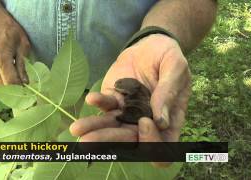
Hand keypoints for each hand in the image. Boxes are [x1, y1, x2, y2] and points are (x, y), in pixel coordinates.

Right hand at [0, 8, 29, 84]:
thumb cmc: (11, 30)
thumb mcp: (23, 45)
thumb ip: (22, 65)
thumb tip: (25, 82)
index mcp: (1, 57)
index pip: (11, 81)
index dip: (20, 89)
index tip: (29, 90)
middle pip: (4, 86)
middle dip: (16, 89)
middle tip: (26, 87)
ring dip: (9, 85)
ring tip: (19, 79)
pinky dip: (3, 79)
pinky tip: (10, 73)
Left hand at [70, 34, 190, 142]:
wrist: (149, 45)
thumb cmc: (167, 56)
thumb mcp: (174, 66)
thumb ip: (169, 91)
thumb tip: (161, 121)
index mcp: (169, 118)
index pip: (163, 144)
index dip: (152, 141)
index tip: (145, 122)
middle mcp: (147, 121)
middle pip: (130, 140)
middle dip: (109, 141)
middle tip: (88, 141)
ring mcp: (129, 112)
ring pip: (112, 128)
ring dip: (95, 130)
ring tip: (76, 130)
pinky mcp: (114, 100)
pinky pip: (105, 106)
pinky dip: (98, 104)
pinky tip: (91, 99)